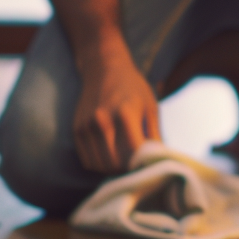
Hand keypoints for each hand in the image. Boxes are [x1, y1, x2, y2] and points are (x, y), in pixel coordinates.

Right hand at [73, 51, 160, 173]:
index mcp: (125, 114)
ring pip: (99, 165)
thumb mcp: (151, 107)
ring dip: (113, 170)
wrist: (104, 68)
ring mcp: (86, 127)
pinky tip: (111, 156)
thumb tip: (161, 162)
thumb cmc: (133, 88)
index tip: (151, 166)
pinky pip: (87, 161)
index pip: (134, 153)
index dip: (143, 164)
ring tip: (126, 163)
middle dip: (129, 170)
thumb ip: (155, 135)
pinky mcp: (77, 130)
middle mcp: (102, 121)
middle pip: (115, 163)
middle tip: (139, 167)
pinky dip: (100, 165)